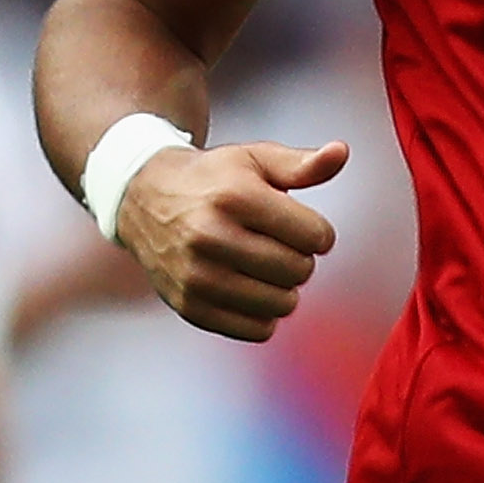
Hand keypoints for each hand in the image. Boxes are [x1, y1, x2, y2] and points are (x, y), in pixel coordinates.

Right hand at [119, 137, 348, 339]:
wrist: (143, 198)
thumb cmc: (212, 179)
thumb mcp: (255, 159)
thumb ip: (302, 164)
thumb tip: (340, 152)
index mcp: (234, 197)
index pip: (316, 236)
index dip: (316, 232)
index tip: (298, 225)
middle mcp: (210, 237)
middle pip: (300, 271)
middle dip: (298, 258)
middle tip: (275, 244)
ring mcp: (196, 276)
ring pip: (282, 304)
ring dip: (283, 288)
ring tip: (261, 265)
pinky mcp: (189, 306)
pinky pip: (257, 330)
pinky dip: (262, 314)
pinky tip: (248, 288)